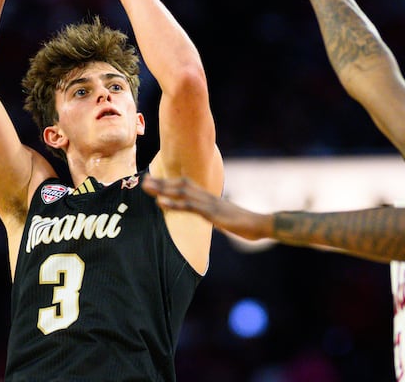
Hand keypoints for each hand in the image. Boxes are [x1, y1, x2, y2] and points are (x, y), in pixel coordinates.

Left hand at [142, 174, 272, 240]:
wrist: (260, 224)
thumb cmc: (246, 224)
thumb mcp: (226, 220)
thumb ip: (216, 217)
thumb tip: (211, 219)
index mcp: (210, 198)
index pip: (187, 186)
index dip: (170, 182)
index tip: (156, 180)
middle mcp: (207, 197)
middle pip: (180, 185)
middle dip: (162, 182)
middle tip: (144, 180)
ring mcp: (208, 204)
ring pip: (181, 192)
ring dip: (162, 188)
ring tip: (146, 186)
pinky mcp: (211, 213)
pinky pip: (189, 207)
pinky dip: (173, 204)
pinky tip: (160, 202)